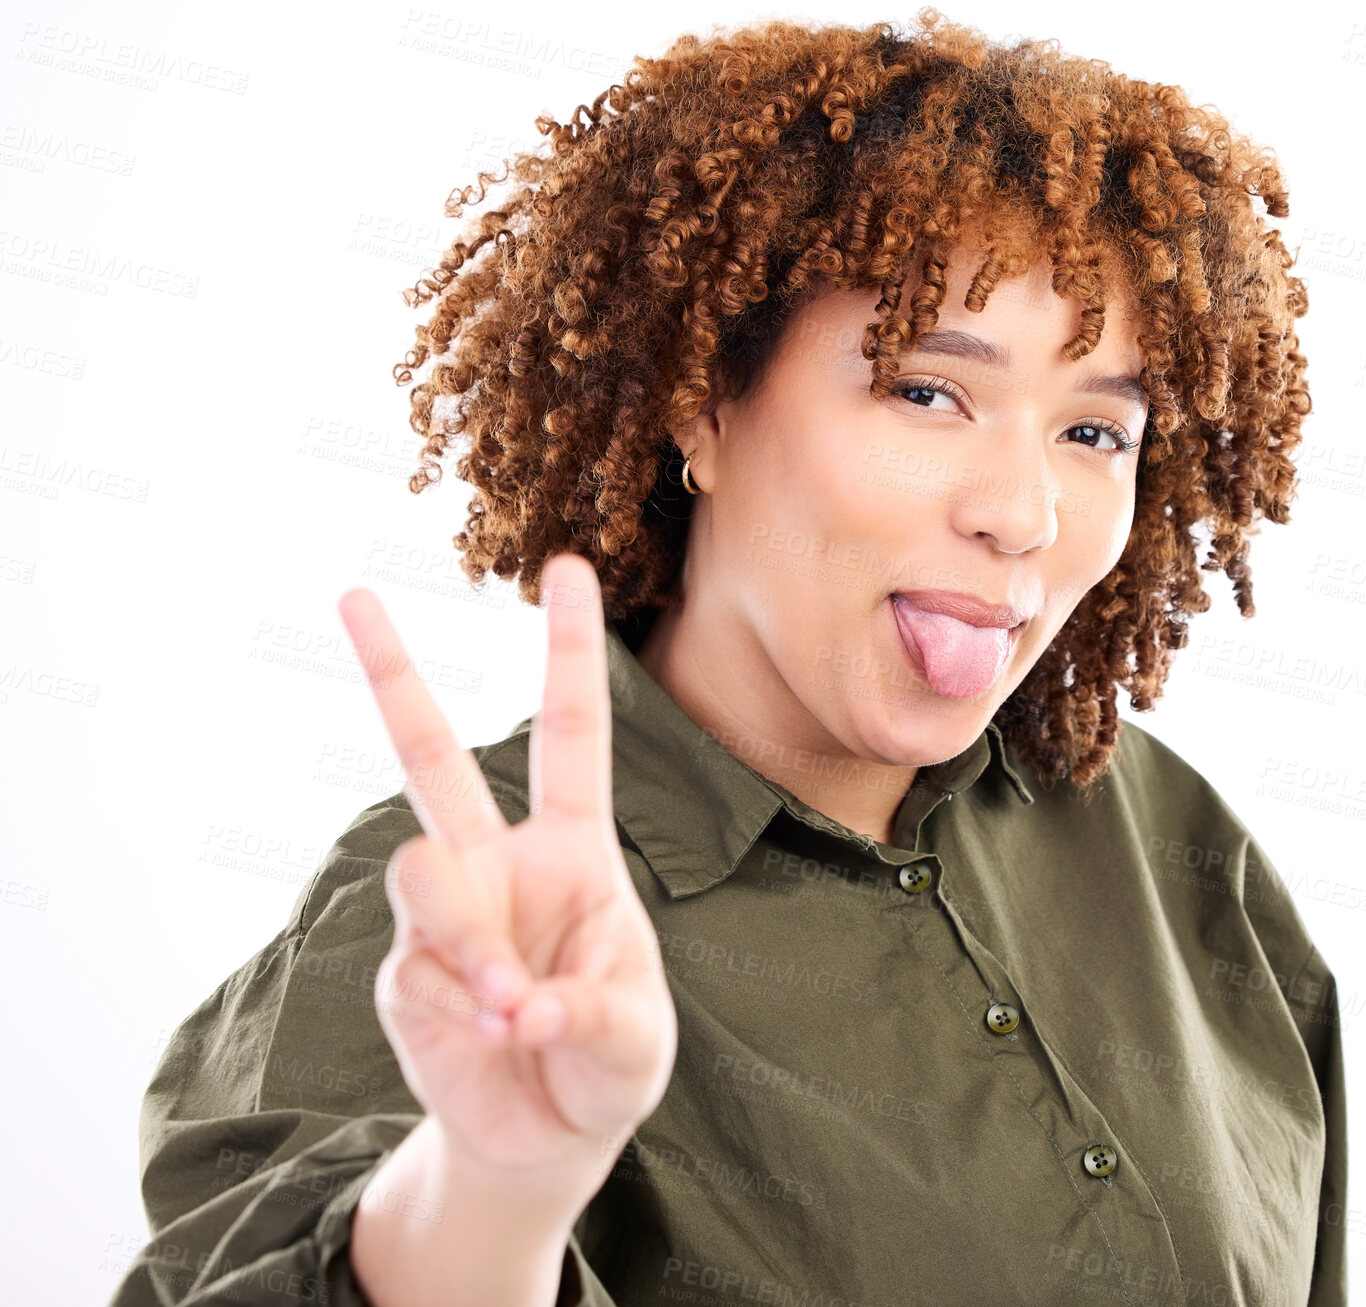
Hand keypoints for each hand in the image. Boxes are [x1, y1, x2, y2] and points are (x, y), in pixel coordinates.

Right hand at [336, 552, 677, 1196]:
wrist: (547, 1135)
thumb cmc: (609, 1061)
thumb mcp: (635, 1037)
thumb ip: (592, 1012)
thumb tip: (520, 1002)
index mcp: (572, 848)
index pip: (571, 734)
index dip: (569, 652)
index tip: (565, 568)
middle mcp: (497, 862)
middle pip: (429, 755)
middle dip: (391, 674)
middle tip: (352, 592)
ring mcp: (443, 912)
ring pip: (420, 868)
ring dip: (470, 940)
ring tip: (514, 1009)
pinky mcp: (404, 969)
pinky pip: (418, 963)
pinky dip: (462, 1005)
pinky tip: (492, 1038)